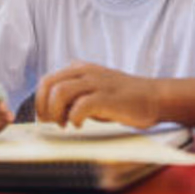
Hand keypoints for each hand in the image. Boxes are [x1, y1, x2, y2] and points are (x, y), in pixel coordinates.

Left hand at [36, 61, 159, 128]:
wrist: (154, 97)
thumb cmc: (122, 99)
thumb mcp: (93, 89)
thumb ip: (74, 94)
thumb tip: (51, 111)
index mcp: (80, 68)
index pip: (47, 80)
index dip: (40, 100)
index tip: (45, 118)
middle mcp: (85, 72)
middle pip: (49, 83)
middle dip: (43, 106)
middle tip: (51, 123)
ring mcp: (97, 83)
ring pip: (60, 92)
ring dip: (56, 112)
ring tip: (65, 124)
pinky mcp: (107, 97)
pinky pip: (81, 105)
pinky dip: (74, 117)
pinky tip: (79, 125)